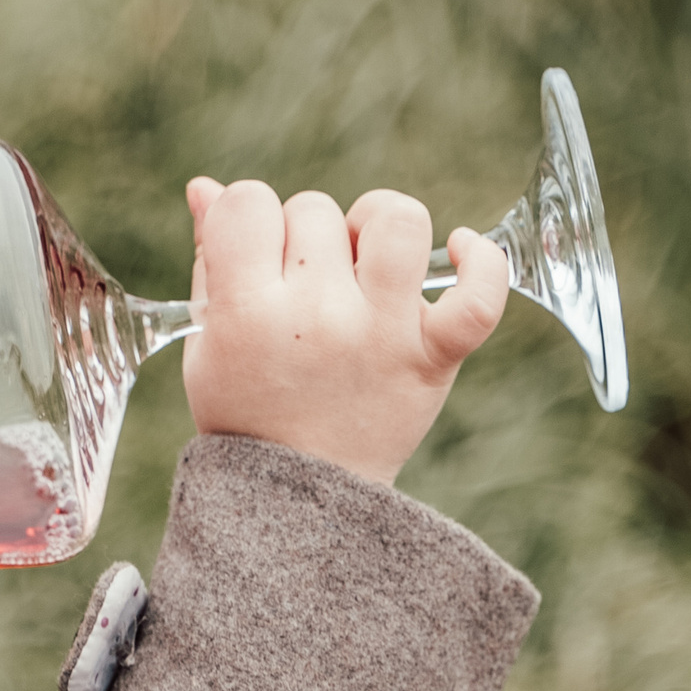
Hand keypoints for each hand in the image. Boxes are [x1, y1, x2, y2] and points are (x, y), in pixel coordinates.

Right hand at [178, 178, 509, 483]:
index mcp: (247, 312)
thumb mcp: (209, 341)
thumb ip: (209, 260)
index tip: (253, 258)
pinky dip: (483, 264)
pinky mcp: (432, 358)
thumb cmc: (248, 410)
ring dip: (377, 225)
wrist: (297, 502)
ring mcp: (380, 335)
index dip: (249, 220)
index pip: (247, 203)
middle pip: (314, 210)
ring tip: (364, 264)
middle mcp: (316, 317)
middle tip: (301, 293)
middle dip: (304, 241)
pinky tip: (462, 249)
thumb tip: (208, 188)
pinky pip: (480, 297)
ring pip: (396, 220)